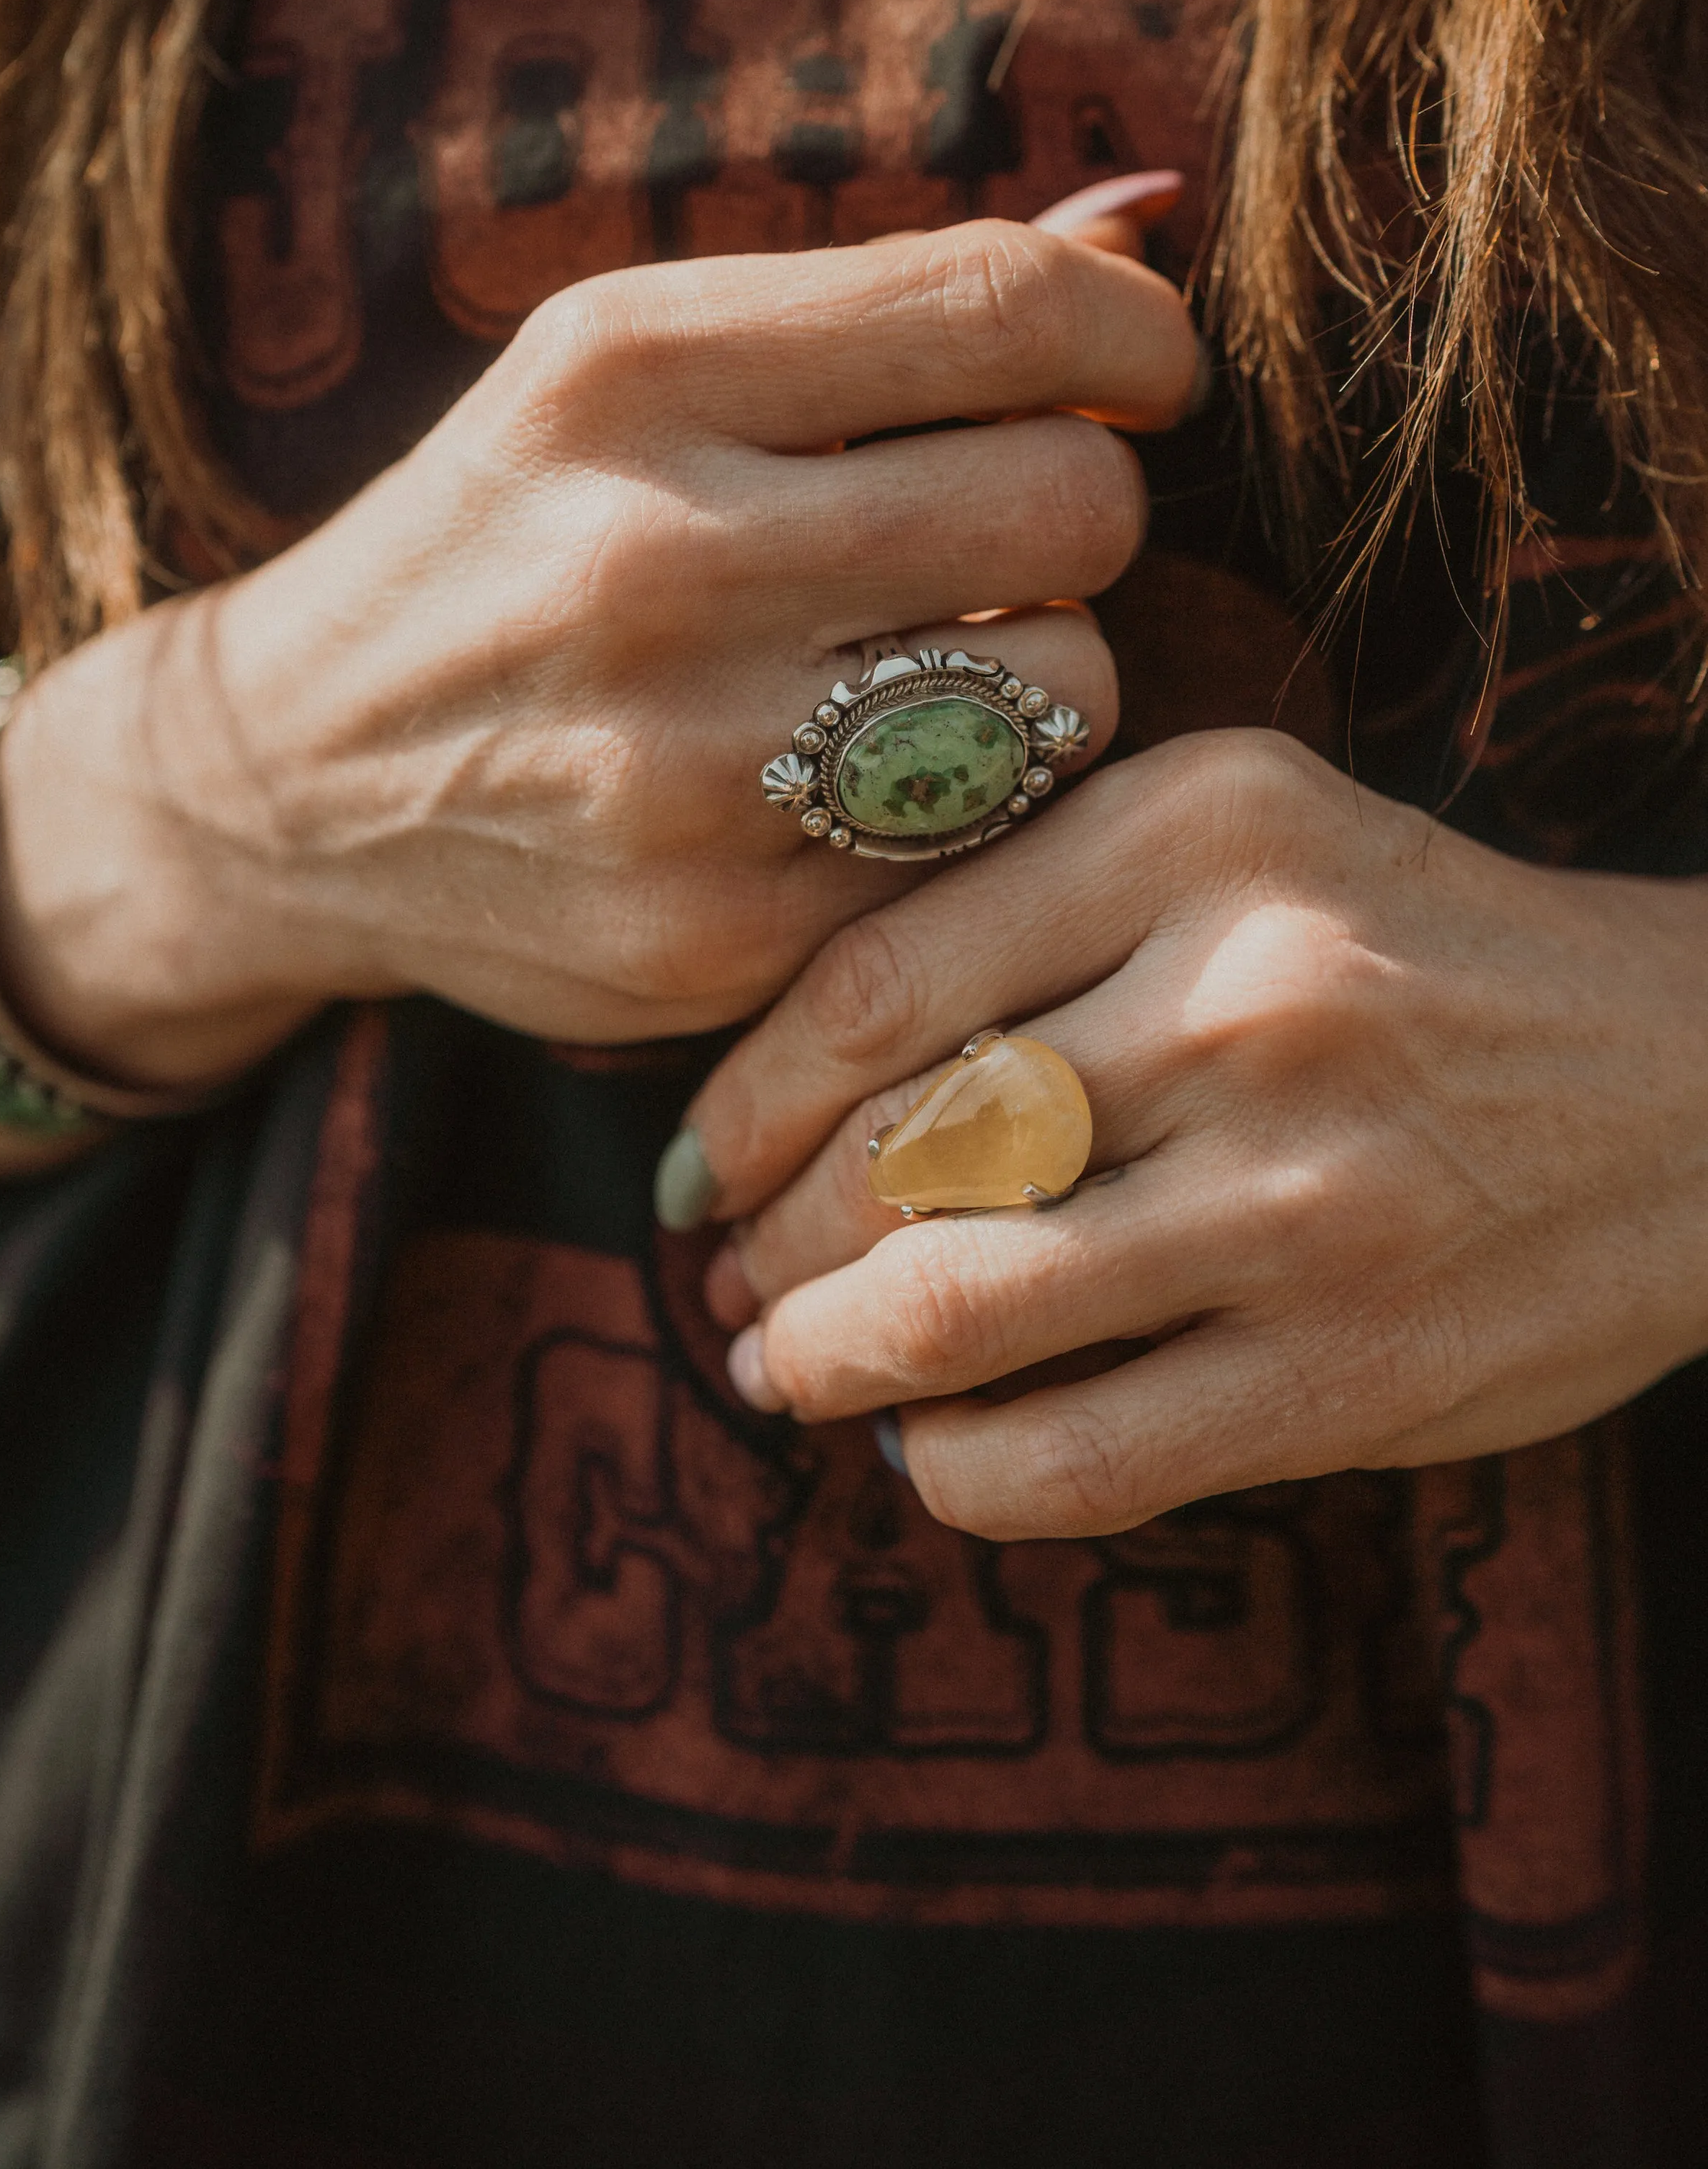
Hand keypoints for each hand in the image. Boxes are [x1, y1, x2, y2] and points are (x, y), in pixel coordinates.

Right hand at [0, 217, 1195, 1098]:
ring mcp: (686, 766)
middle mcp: (651, 559)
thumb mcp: (629, 362)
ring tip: (930, 664)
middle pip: (1076, 504)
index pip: (1011, 307)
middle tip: (1008, 535)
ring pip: (1071, 691)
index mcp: (631, 368)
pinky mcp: (723, 933)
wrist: (291, 783)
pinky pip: (990, 846)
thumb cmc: (513, 534)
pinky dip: (972, 811)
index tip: (1141, 374)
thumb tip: (1152, 224)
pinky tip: (870, 785)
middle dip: (1083, 508)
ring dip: (1045, 673)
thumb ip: (889, 297)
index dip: (1138, 338)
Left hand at [682, 731, 1707, 1537]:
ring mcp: (1304, 1197)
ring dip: (823, 1363)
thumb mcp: (1247, 848)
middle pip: (895, 1150)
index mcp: (1203, 828)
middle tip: (731, 1278)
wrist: (1701, 1091)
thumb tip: (789, 1083)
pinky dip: (956, 1474)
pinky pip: (1075, 1460)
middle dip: (767, 1244)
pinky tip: (929, 1452)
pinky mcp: (1353, 1372)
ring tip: (783, 1368)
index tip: (694, 1161)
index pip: (873, 980)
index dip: (740, 1099)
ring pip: (956, 1309)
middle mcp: (1247, 997)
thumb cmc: (1425, 962)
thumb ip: (1043, 915)